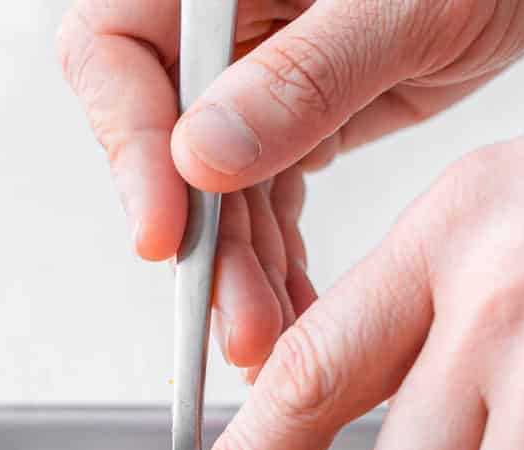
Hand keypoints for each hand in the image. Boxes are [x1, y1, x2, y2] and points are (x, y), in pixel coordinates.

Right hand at [58, 0, 523, 369]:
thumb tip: (202, 159)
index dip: (131, 150)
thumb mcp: (406, 2)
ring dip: (242, 271)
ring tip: (273, 341)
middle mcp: (223, 14)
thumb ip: (304, 76)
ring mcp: (257, 65)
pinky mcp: (302, 106)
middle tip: (240, 326)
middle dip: (204, 244)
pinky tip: (297, 311)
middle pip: (166, 140)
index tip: (163, 235)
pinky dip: (279, 256)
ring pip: (218, 186)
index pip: (117, 53)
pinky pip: (268, 192)